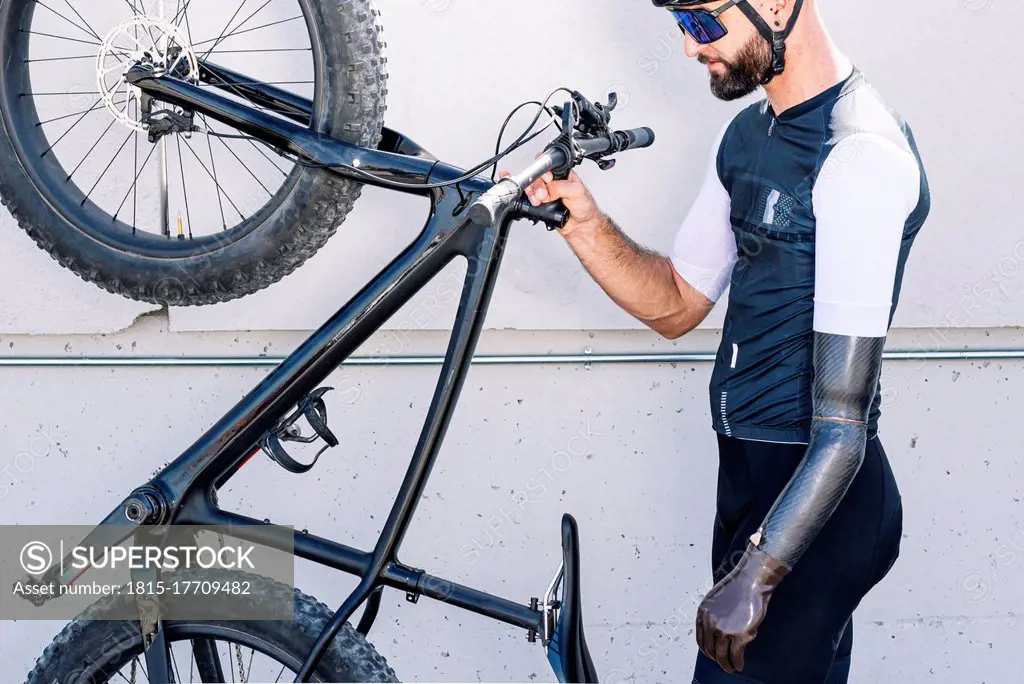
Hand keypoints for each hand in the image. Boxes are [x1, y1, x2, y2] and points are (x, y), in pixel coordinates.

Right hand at [499, 168, 602, 235]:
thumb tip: (547, 188)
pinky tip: (537, 206)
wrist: (582, 226)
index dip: (543, 172)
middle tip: (544, 195)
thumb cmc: (585, 207)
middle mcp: (554, 182)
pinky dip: (530, 203)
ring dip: (532, 194)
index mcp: (563, 174)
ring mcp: (547, 193)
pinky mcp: (541, 204)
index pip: (548, 166)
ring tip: (540, 201)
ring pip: (531, 188)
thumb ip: (560, 187)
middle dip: (537, 186)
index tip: (547, 180)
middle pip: (536, 177)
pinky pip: (530, 200)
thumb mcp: (577, 191)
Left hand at [695, 543, 789, 673]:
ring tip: (730, 668)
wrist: (751, 582)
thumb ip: (712, 616)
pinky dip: (737, 663)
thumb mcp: (715, 600)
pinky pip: (736, 655)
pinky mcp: (740, 635)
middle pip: (710, 649)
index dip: (707, 649)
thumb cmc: (737, 588)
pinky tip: (739, 666)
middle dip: (716, 659)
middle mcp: (710, 623)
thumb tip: (714, 633)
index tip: (712, 655)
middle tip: (722, 665)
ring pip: (722, 655)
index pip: (701, 639)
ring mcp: (724, 630)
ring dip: (726, 665)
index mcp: (702, 614)